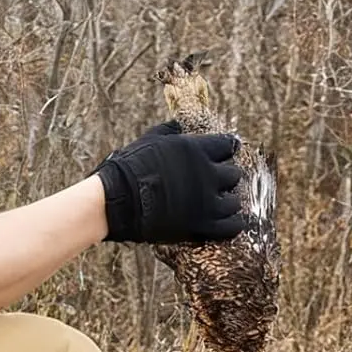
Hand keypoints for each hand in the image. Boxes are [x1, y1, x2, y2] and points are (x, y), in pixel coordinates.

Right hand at [94, 122, 244, 243]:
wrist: (116, 201)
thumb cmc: (130, 168)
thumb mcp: (150, 140)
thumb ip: (171, 131)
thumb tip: (179, 124)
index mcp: (197, 150)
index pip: (229, 145)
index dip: (225, 150)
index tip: (221, 154)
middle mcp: (208, 175)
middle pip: (234, 174)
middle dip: (224, 177)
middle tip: (211, 182)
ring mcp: (207, 203)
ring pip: (235, 201)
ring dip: (227, 201)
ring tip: (214, 204)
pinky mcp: (202, 226)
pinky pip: (232, 227)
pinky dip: (230, 224)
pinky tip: (220, 221)